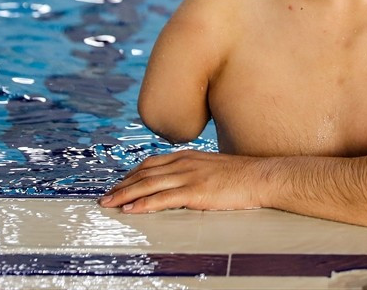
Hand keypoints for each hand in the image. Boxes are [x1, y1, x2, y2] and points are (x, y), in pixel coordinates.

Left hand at [98, 150, 268, 212]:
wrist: (261, 177)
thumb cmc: (242, 176)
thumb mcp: (213, 168)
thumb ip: (195, 172)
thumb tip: (183, 184)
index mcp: (187, 156)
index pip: (151, 163)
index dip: (131, 174)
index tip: (118, 184)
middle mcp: (184, 162)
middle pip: (144, 173)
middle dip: (121, 186)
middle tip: (105, 197)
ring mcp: (189, 176)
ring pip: (148, 185)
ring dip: (125, 195)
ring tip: (109, 204)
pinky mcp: (195, 191)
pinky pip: (162, 199)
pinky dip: (143, 204)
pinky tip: (131, 210)